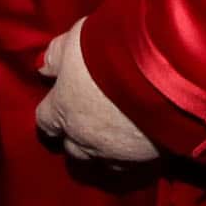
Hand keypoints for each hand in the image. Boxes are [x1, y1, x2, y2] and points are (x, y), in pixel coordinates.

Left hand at [35, 20, 156, 163]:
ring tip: (110, 135)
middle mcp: (84, 136)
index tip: (57, 110)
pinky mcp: (144, 159)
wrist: (162, 69)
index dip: (51, 114)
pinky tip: (135, 144)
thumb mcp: (76, 40)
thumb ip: (56, 55)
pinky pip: (129, 165)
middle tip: (85, 121)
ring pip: (100, 161)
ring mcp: (114, 151)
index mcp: (63, 108)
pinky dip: (128, 156)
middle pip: (71, 147)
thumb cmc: (112, 50)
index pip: (45, 121)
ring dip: (101, 149)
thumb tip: (43, 68)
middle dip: (75, 136)